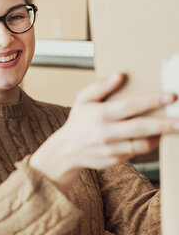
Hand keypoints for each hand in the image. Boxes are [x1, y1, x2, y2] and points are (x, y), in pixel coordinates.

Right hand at [30, 72, 178, 193]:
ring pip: (143, 144)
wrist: (66, 151)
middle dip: (165, 124)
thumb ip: (101, 86)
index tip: (171, 96)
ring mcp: (112, 148)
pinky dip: (148, 145)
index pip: (130, 106)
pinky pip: (137, 152)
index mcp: (100, 114)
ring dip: (160, 136)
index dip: (152, 101)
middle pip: (142, 128)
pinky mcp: (116, 160)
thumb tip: (120, 75)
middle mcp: (106, 132)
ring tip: (172, 128)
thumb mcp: (83, 99)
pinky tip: (155, 137)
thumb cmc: (78, 122)